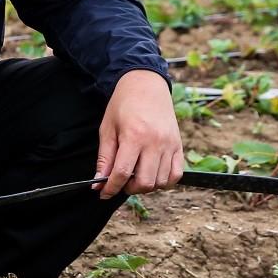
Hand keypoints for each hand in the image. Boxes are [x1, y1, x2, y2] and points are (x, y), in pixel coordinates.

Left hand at [94, 70, 183, 196]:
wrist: (145, 85)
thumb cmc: (123, 105)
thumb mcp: (107, 129)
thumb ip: (104, 157)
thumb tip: (98, 182)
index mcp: (134, 136)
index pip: (122, 173)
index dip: (111, 188)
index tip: (103, 193)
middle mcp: (155, 142)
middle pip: (144, 182)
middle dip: (129, 189)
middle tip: (121, 182)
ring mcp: (169, 145)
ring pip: (161, 182)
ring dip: (146, 186)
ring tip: (136, 176)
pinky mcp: (178, 145)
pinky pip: (176, 174)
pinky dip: (165, 181)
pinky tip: (153, 174)